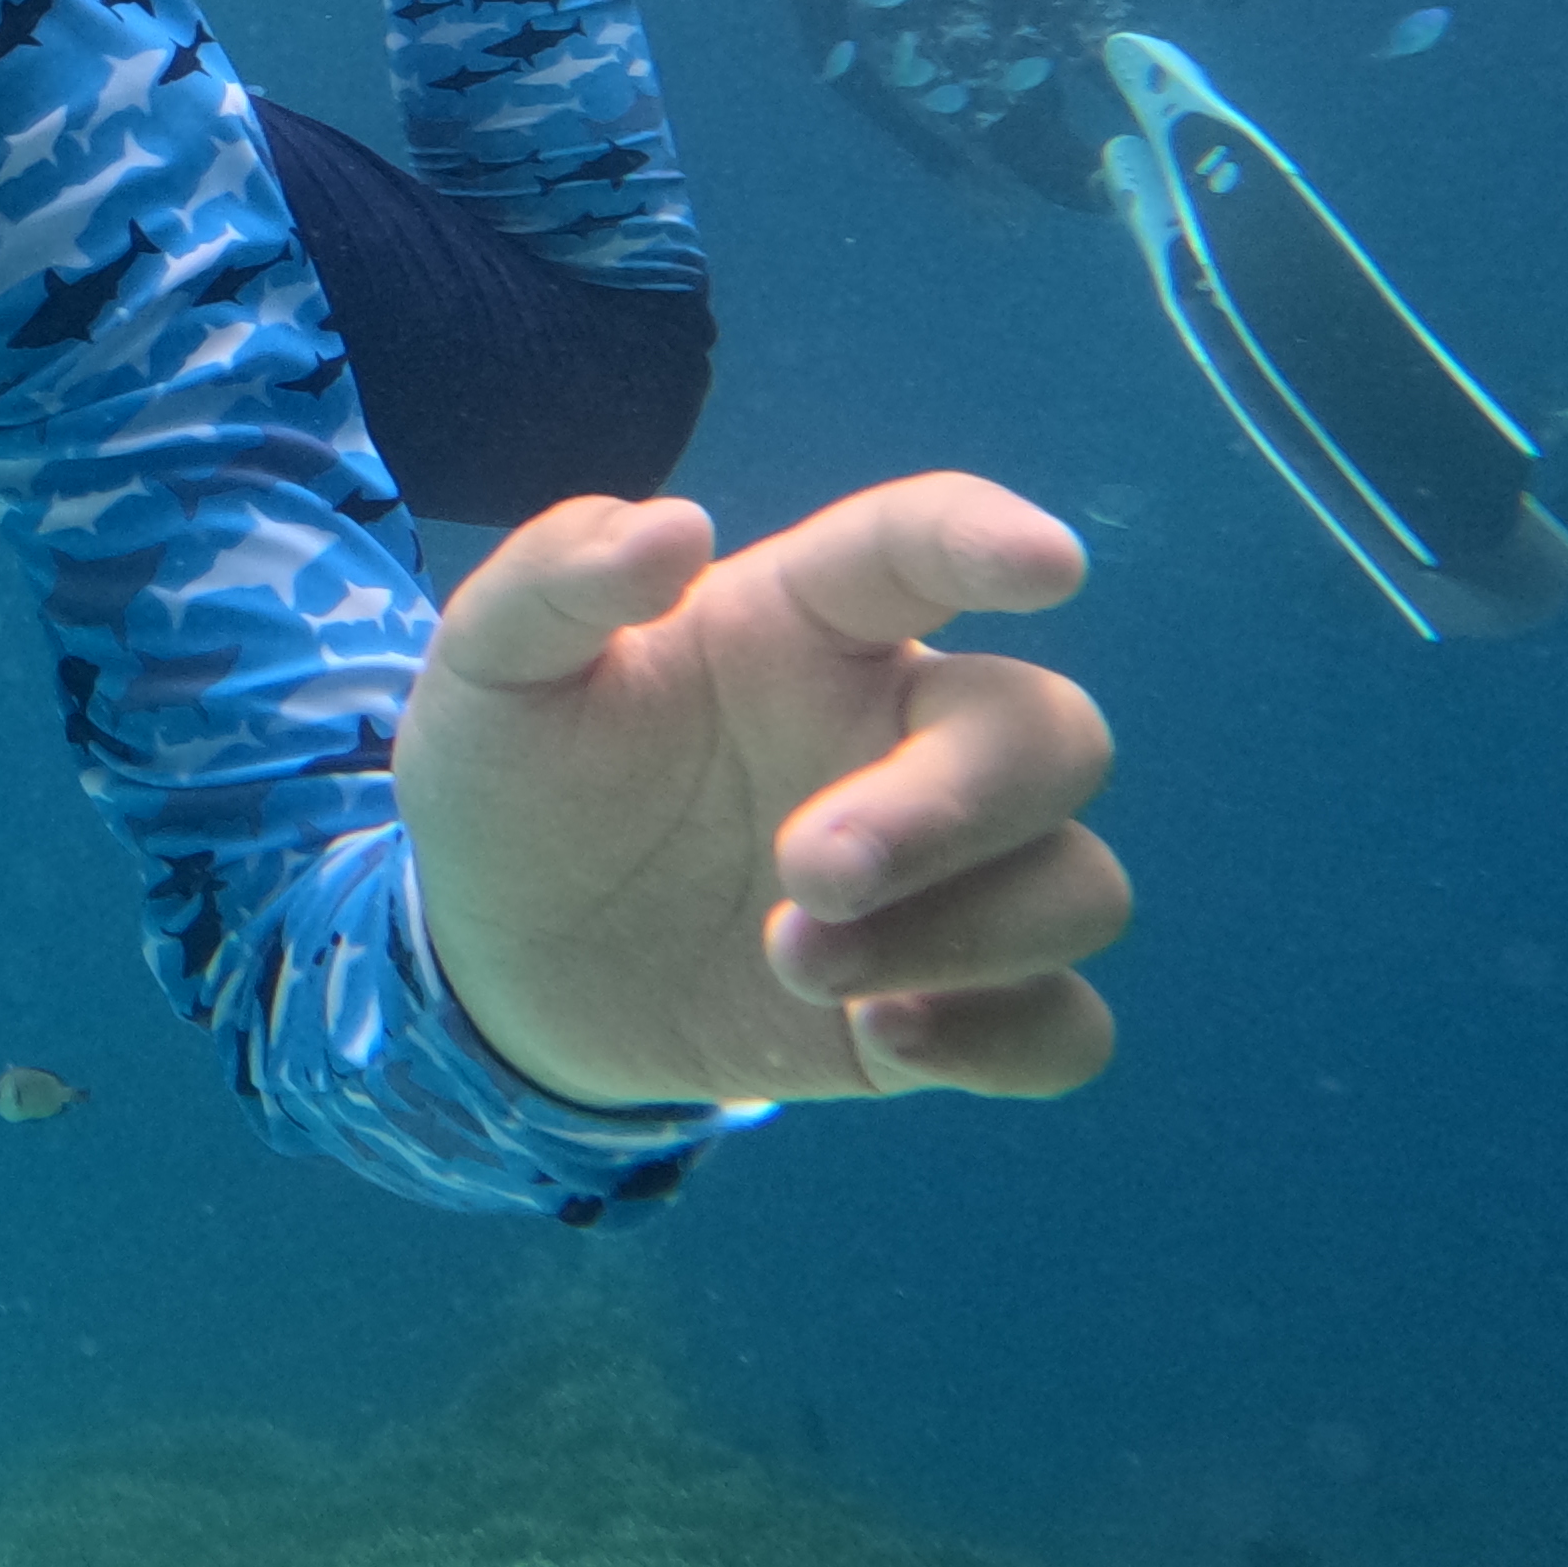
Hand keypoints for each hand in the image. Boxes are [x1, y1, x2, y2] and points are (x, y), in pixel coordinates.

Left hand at [388, 476, 1119, 1111]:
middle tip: (807, 871)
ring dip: (966, 938)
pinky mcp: (940, 1000)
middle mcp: (900, 736)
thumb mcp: (489, 669)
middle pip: (1052, 736)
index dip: (991, 538)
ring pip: (1078, 887)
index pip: (923, 546)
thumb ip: (557, 580)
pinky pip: (1065, 1024)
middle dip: (956, 809)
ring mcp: (938, 878)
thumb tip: (677, 528)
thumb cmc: (520, 781)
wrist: (500, 957)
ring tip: (794, 963)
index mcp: (808, 626)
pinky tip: (884, 1038)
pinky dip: (1007, 1038)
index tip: (1047, 565)